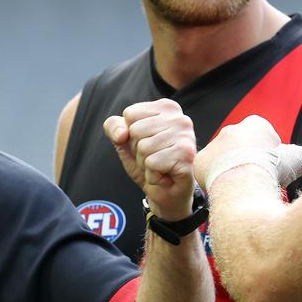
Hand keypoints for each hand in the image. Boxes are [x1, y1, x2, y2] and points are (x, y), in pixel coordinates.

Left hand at [104, 99, 196, 220]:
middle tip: (153, 158)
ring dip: (145, 164)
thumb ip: (114, 127)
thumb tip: (121, 134)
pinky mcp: (187, 155)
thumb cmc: (148, 163)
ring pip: (144, 147)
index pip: (130, 114)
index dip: (130, 134)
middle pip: (136, 130)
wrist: (165, 194)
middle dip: (137, 151)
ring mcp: (186, 136)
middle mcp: (180, 118)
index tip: (146, 144)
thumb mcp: (123, 141)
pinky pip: (152, 163)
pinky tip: (165, 175)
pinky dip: (153, 175)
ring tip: (160, 167)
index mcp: (167, 108)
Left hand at [195, 115, 301, 190]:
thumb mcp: (297, 160)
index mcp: (255, 124)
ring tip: (239, 185)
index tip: (270, 166)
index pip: (262, 135)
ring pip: (222, 157)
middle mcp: (231, 129)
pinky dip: (215, 179)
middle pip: (239, 145)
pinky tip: (225, 189)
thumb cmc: (272, 169)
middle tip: (253, 177)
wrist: (245, 180)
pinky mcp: (201, 160)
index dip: (267, 152)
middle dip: (245, 158)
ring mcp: (214, 143)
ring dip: (229, 168)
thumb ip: (298, 155)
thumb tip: (300, 158)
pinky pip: (208, 170)